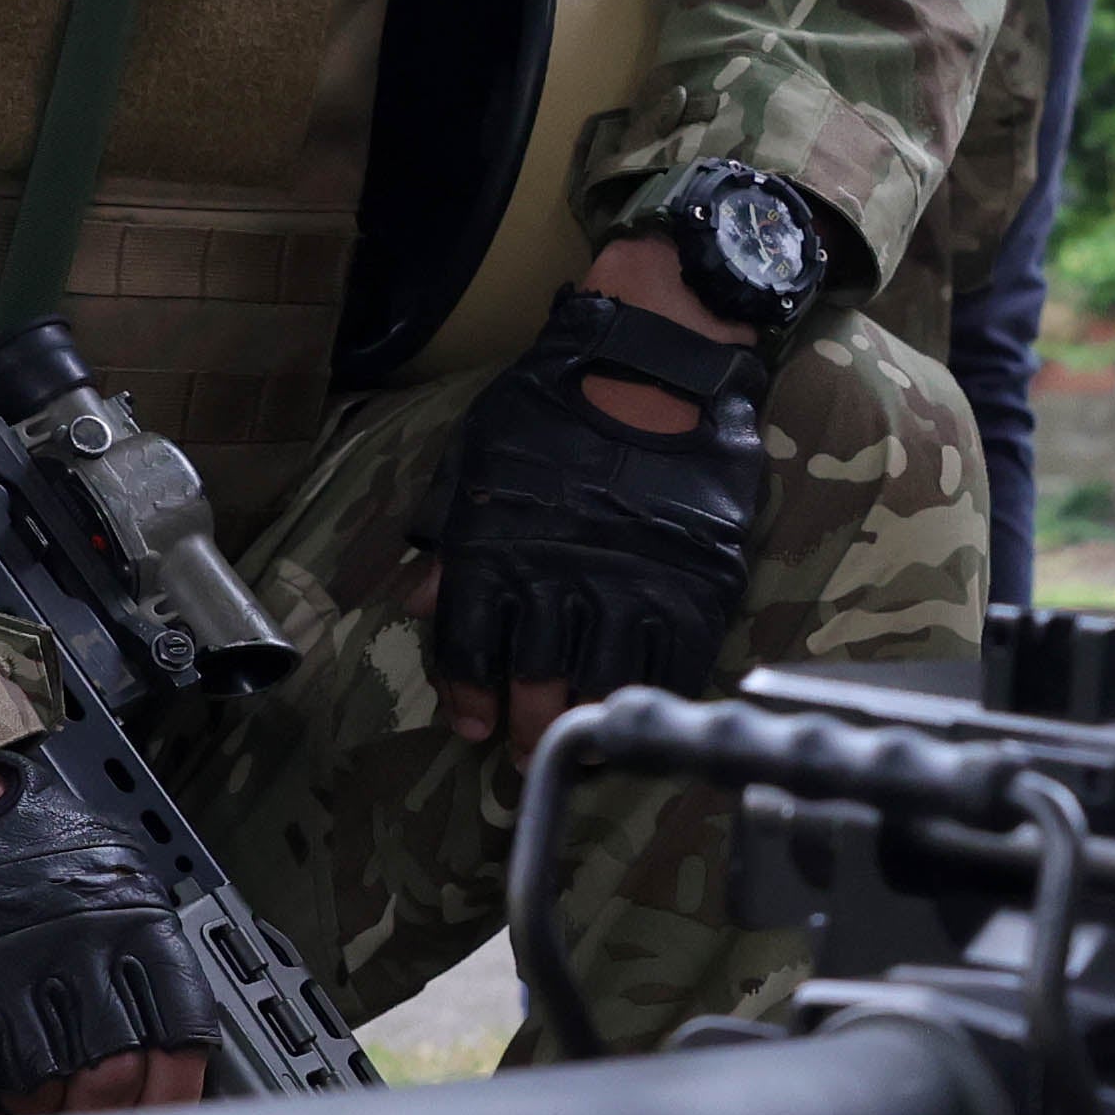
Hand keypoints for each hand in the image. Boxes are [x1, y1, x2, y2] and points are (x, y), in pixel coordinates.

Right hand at [0, 751, 223, 1113]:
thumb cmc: (17, 841)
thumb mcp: (113, 876)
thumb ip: (146, 954)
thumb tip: (173, 1040)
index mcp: (133, 930)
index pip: (182, 1044)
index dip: (172, 1097)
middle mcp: (76, 962)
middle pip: (112, 1082)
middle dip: (99, 1110)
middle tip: (81, 1108)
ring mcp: (3, 988)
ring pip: (40, 1094)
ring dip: (32, 1101)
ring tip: (20, 1069)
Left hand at [424, 242, 772, 742]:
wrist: (656, 363)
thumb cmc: (553, 406)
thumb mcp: (481, 458)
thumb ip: (452, 533)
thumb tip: (420, 602)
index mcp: (495, 553)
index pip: (470, 651)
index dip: (468, 698)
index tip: (472, 725)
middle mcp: (558, 582)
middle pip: (535, 683)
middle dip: (525, 728)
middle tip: (526, 751)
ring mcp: (630, 591)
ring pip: (601, 686)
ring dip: (584, 721)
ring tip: (580, 743)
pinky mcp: (694, 592)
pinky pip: (671, 668)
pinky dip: (650, 695)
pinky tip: (636, 704)